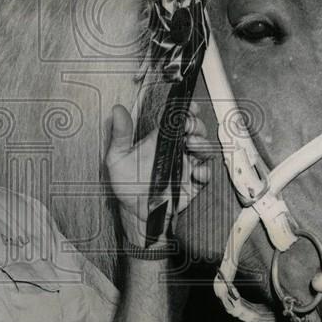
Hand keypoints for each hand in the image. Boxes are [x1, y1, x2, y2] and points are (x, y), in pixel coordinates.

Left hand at [105, 102, 211, 246]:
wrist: (135, 213)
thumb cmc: (126, 185)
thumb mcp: (117, 158)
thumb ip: (120, 135)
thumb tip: (117, 112)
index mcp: (160, 140)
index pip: (177, 120)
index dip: (186, 111)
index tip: (188, 108)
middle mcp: (175, 150)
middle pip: (194, 132)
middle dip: (196, 127)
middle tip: (190, 130)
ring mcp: (186, 166)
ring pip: (203, 150)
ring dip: (203, 145)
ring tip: (194, 145)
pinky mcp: (192, 183)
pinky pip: (205, 174)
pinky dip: (205, 171)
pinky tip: (197, 171)